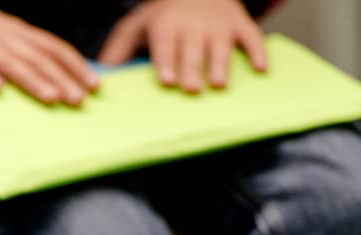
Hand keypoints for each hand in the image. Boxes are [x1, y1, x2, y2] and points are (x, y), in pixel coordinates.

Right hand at [0, 0, 98, 104]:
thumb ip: (22, 53)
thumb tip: (53, 76)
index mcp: (15, 32)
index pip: (52, 47)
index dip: (74, 65)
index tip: (95, 85)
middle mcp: (1, 35)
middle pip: (36, 57)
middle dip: (60, 78)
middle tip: (79, 100)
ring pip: (9, 61)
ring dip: (32, 79)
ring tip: (50, 97)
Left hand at [99, 0, 266, 92]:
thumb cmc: (162, 18)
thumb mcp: (136, 27)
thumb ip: (119, 50)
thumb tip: (99, 76)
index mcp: (165, 25)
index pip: (164, 44)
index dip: (166, 61)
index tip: (167, 80)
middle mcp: (192, 23)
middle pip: (192, 49)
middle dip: (191, 68)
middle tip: (190, 89)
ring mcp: (218, 23)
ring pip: (220, 45)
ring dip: (220, 64)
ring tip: (219, 85)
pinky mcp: (239, 23)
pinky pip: (251, 36)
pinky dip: (257, 51)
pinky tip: (261, 70)